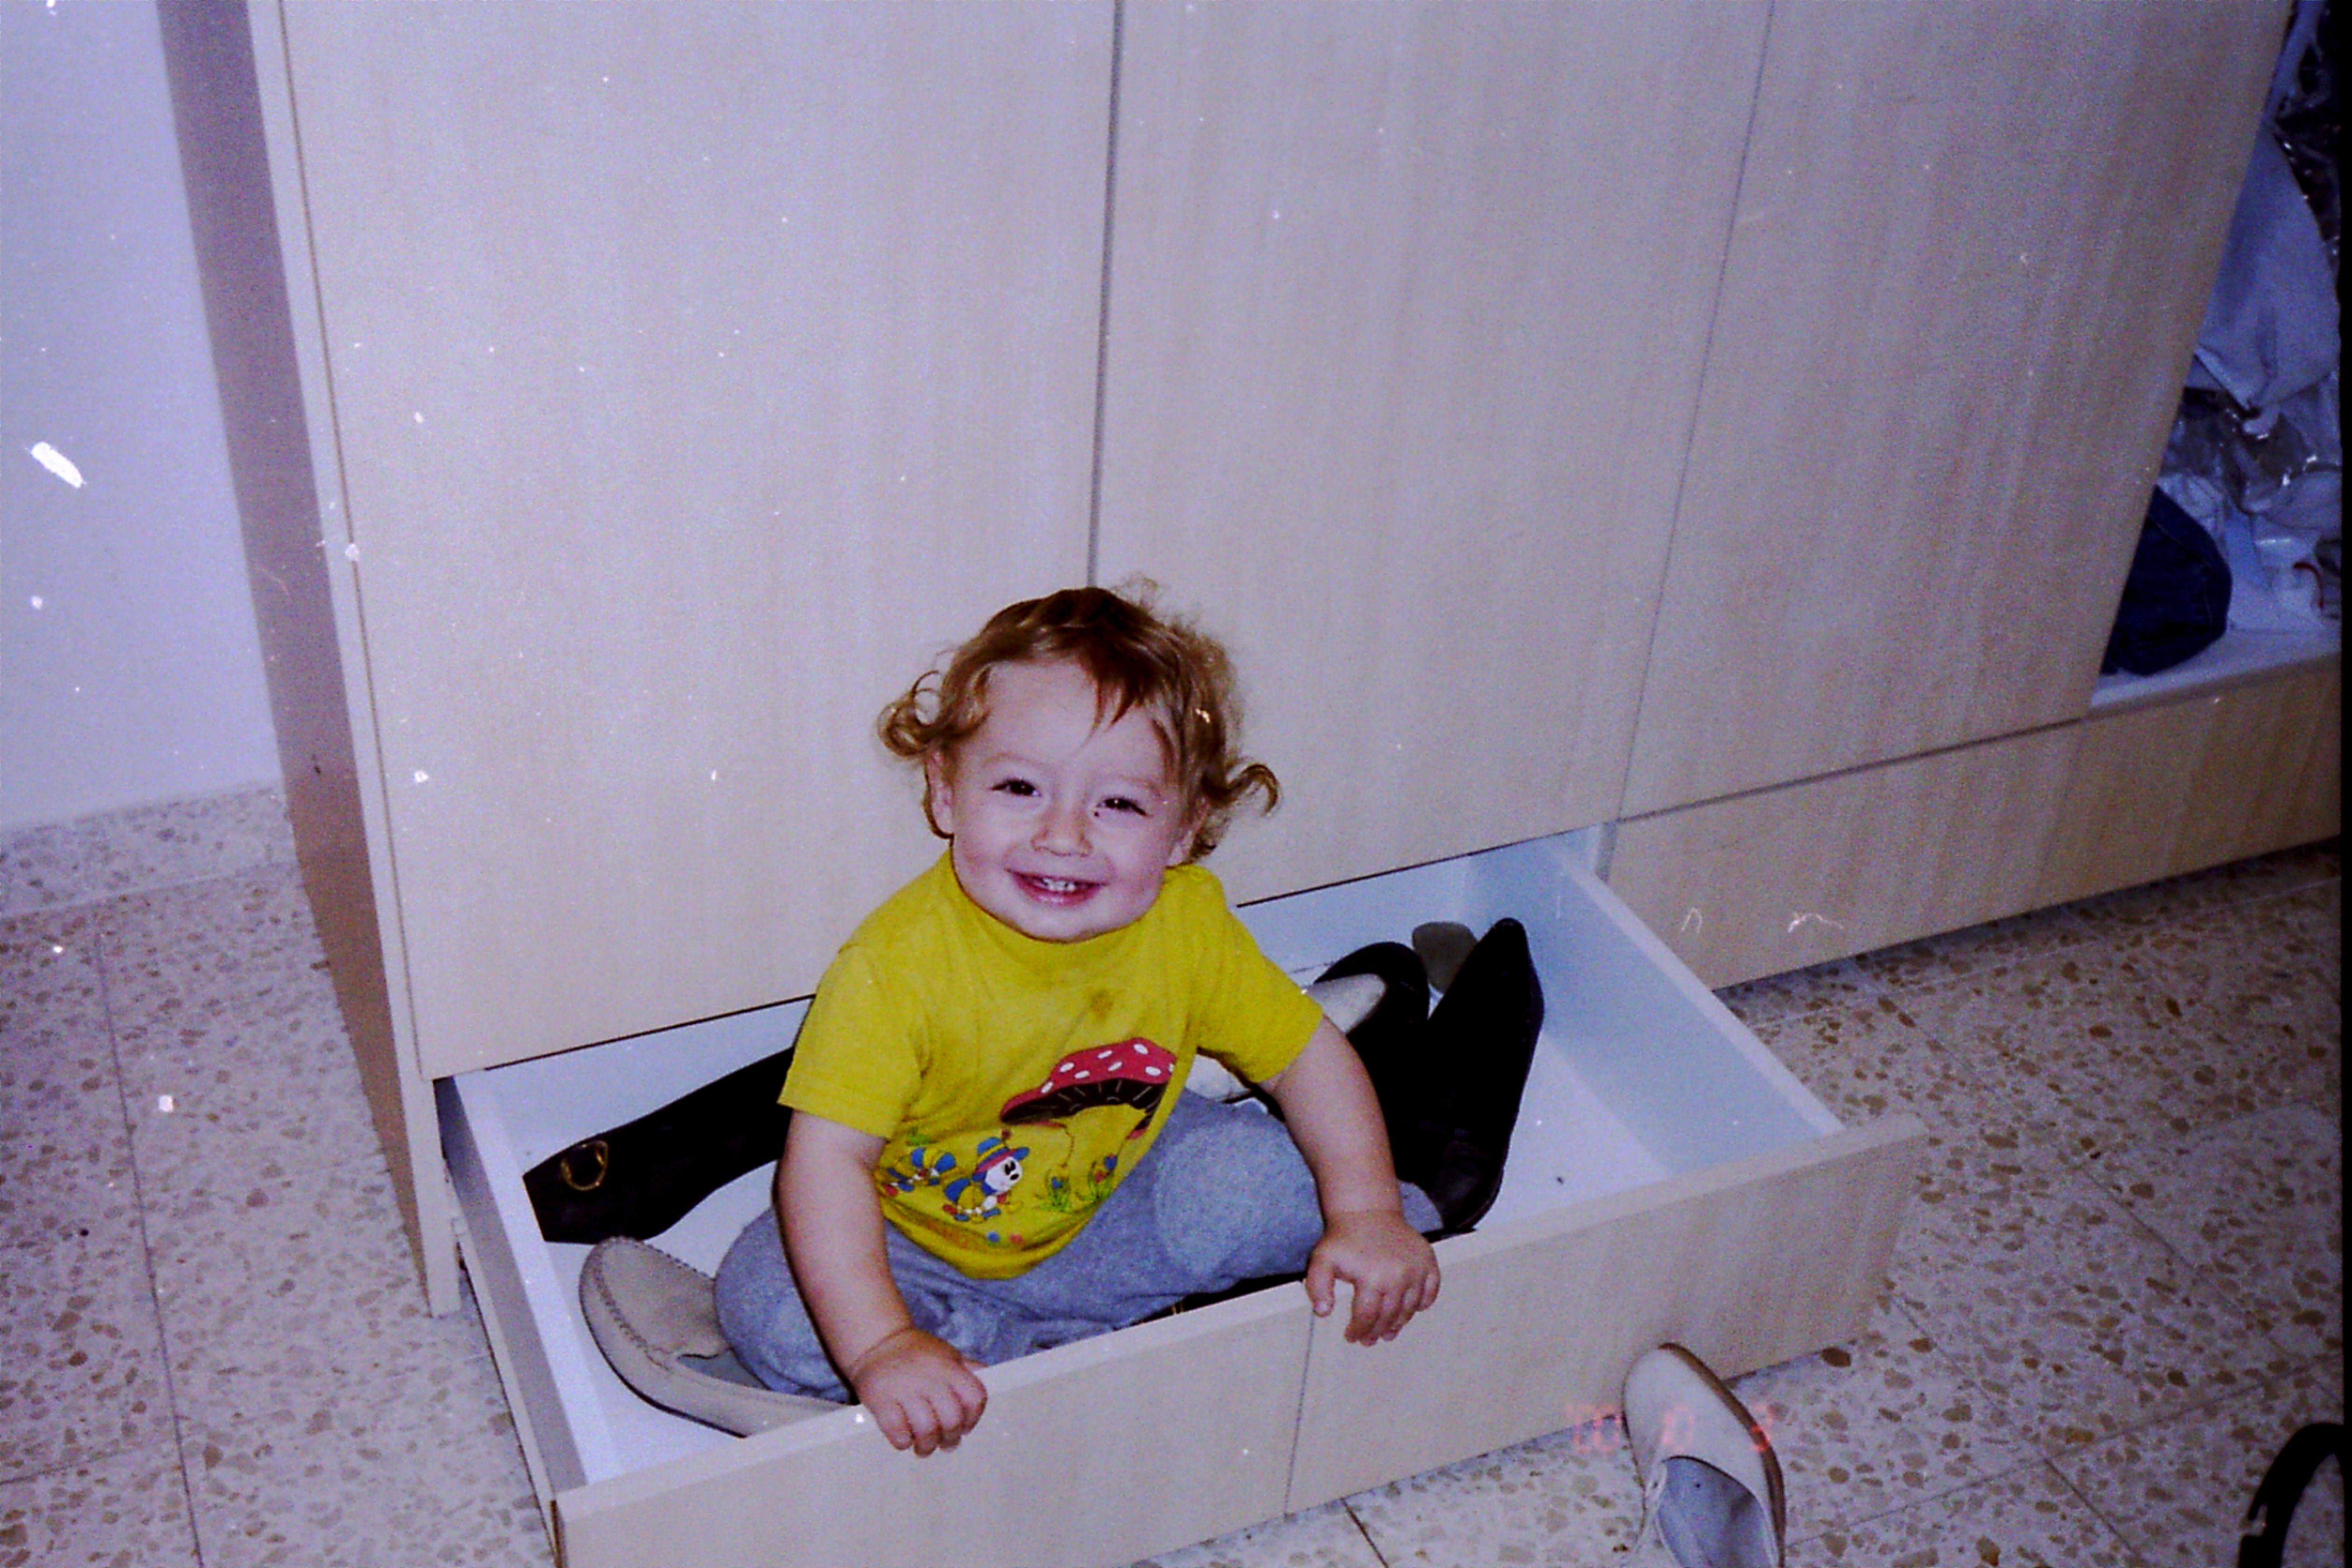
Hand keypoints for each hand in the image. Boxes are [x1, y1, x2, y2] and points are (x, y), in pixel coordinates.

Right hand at [845, 1326, 988, 1454]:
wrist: (877, 1341)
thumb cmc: (917, 1353)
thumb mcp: (946, 1353)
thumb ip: (968, 1369)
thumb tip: (992, 1380)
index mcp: (948, 1366)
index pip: (975, 1397)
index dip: (973, 1418)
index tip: (965, 1427)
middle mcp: (929, 1376)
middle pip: (952, 1420)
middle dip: (951, 1439)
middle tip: (945, 1443)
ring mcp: (904, 1388)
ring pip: (926, 1430)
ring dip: (927, 1446)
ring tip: (924, 1447)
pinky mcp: (880, 1400)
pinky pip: (898, 1432)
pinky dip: (903, 1441)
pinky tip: (904, 1438)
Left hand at [1303, 1208, 1440, 1344]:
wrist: (1367, 1211)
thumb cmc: (1344, 1238)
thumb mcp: (1322, 1260)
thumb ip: (1318, 1287)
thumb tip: (1323, 1312)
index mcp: (1372, 1278)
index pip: (1367, 1317)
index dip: (1359, 1331)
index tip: (1352, 1337)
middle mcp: (1398, 1276)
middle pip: (1389, 1317)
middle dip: (1377, 1332)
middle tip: (1369, 1340)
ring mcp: (1416, 1269)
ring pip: (1410, 1308)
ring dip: (1399, 1323)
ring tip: (1389, 1332)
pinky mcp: (1428, 1261)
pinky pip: (1431, 1291)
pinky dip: (1423, 1303)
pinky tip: (1412, 1309)